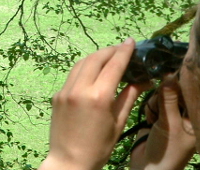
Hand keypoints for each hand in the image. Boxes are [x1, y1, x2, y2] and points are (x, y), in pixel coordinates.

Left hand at [39, 38, 150, 169]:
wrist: (68, 161)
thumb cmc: (98, 147)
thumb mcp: (118, 122)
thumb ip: (128, 97)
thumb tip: (142, 80)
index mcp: (98, 97)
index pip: (113, 65)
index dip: (124, 52)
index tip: (131, 42)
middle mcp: (79, 89)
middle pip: (96, 58)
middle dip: (110, 50)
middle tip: (122, 48)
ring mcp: (65, 91)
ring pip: (81, 63)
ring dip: (96, 56)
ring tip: (109, 56)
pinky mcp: (57, 95)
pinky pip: (73, 75)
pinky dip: (85, 68)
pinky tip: (93, 71)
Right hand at [129, 75, 195, 169]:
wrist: (148, 168)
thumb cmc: (167, 150)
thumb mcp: (169, 123)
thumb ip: (168, 98)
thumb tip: (167, 74)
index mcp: (198, 117)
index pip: (193, 92)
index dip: (182, 81)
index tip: (170, 70)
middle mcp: (186, 114)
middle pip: (176, 91)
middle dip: (165, 95)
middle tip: (159, 102)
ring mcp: (172, 115)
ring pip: (162, 95)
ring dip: (155, 103)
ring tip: (153, 119)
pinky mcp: (158, 117)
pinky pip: (154, 103)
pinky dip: (149, 109)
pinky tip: (149, 120)